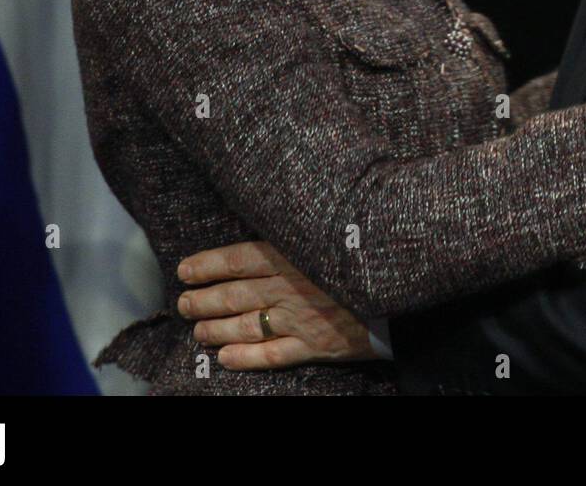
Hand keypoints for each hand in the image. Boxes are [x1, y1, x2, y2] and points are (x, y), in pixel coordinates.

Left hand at [176, 241, 368, 369]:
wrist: (402, 280)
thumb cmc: (365, 248)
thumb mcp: (328, 230)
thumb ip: (295, 233)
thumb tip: (266, 225)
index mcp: (290, 255)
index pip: (236, 259)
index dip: (206, 265)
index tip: (184, 270)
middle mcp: (288, 288)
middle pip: (234, 295)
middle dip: (203, 300)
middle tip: (182, 304)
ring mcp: (299, 320)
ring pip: (245, 327)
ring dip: (216, 330)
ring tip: (197, 331)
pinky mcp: (315, 346)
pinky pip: (272, 356)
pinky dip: (245, 358)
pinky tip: (226, 359)